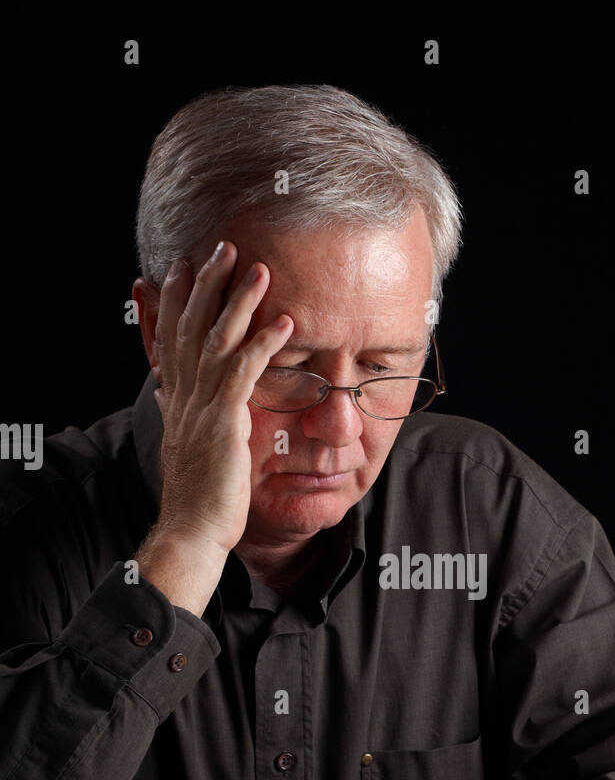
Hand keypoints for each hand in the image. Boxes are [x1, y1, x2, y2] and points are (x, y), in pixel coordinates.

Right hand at [148, 241, 293, 557]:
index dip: (177, 300)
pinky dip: (263, 343)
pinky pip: (244, 372)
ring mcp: (202, 407)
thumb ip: (180, 416)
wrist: (192, 533)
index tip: (183, 267)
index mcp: (177, 401)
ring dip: (239, 301)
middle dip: (207, 284)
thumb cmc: (199, 500)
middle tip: (223, 247)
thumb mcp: (185, 448)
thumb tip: (165, 394)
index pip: (173, 338)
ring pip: (217, 340)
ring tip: (259, 268)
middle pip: (191, 326)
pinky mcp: (223, 422)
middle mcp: (184, 397)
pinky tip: (284, 321)